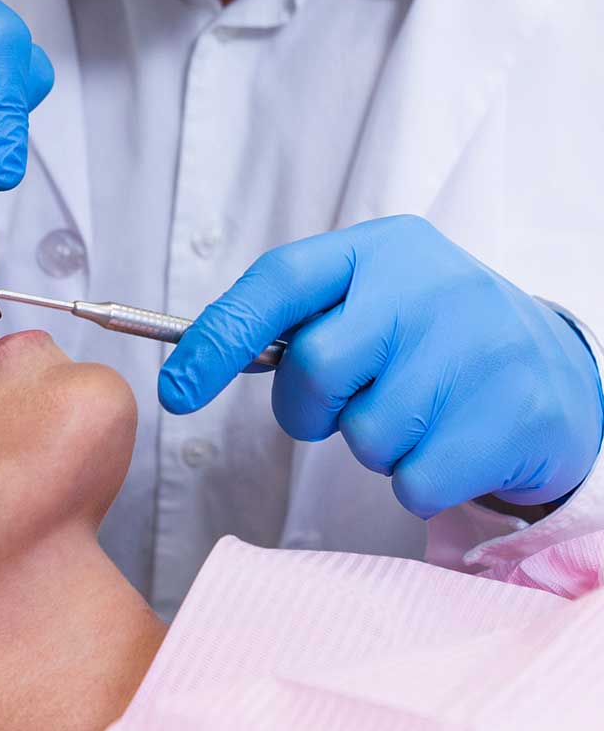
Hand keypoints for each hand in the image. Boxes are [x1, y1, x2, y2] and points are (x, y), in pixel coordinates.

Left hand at [159, 216, 603, 517]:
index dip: (217, 337)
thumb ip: (300, 317)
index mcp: (381, 249)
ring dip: (372, 445)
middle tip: (342, 406)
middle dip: (309, 409)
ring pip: (366, 434)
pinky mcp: (513, 414)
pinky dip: (416, 480)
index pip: (280, 281)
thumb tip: (196, 361)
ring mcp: (477, 346)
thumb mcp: (372, 298)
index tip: (176, 390)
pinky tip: (448, 445)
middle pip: (315, 367)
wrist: (553, 370)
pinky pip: (414, 481)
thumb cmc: (430, 338)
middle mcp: (430, 285)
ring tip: (413, 415)